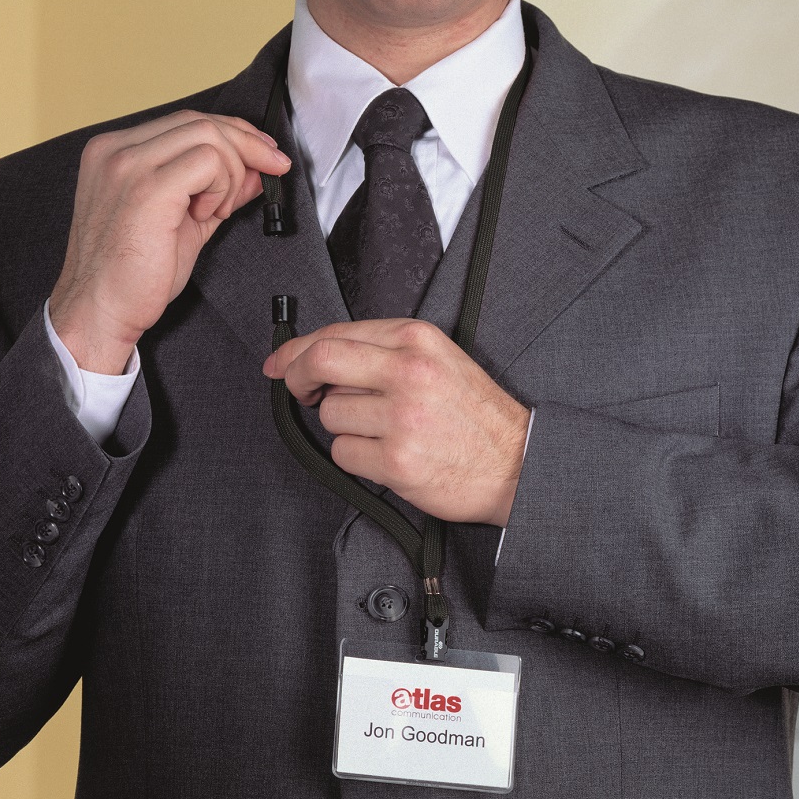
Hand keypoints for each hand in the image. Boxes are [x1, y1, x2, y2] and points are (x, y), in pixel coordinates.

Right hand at [50, 110, 291, 373]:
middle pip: (200, 122)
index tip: (265, 154)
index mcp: (117, 152)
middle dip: (247, 145)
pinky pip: (207, 162)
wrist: (100, 310)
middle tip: (273, 170)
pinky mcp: (147, 188)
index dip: (234, 134)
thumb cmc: (132, 277)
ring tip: (217, 212)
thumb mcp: (185, 224)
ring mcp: (128, 165)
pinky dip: (221, 187)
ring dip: (231, 174)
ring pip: (208, 137)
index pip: (187, 122)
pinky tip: (207, 216)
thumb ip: (216, 193)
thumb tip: (255, 173)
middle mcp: (117, 150)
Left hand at [262, 319, 530, 526]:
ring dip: (344, 426)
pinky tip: (388, 455)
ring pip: (330, 414)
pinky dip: (356, 458)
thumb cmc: (477, 417)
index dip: (297, 349)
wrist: (518, 465)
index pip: (337, 333)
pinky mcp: (396, 459)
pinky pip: (343, 453)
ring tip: (383, 432)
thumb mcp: (439, 360)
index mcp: (417, 339)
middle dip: (296, 377)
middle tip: (299, 391)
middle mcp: (408, 372)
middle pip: (320, 362)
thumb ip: (385, 351)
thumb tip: (317, 355)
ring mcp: (401, 417)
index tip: (280, 363)